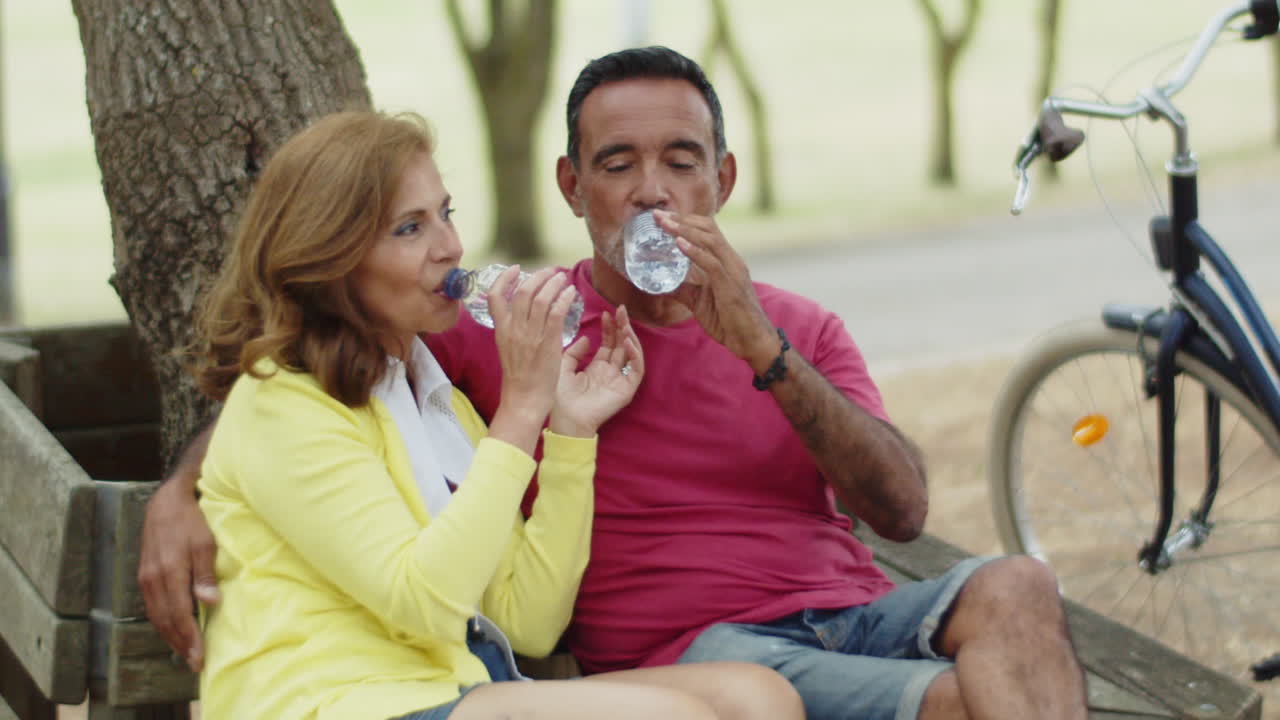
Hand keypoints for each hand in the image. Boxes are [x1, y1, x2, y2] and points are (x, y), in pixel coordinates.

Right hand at [138, 473, 219, 671]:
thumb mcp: (205, 543)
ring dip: (170, 636)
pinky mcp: (145, 575)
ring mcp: (146, 578)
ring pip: (156, 616)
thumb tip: (209, 602)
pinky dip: (163, 622)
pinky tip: (173, 630)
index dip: (189, 638)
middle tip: (194, 663)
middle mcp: (152, 579)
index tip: (199, 657)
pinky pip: (152, 606)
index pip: (179, 614)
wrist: (167, 500)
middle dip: (180, 644)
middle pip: (165, 620)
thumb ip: (205, 574)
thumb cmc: (191, 520)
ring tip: (185, 653)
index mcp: (168, 572)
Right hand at [486, 266, 578, 452]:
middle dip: (538, 276)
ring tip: (563, 278)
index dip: (505, 278)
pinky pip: (556, 313)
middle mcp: (513, 329)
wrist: (524, 400)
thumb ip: (514, 329)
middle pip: (523, 291)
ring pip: (541, 298)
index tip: (517, 269)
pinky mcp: (548, 343)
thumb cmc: (520, 378)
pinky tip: (571, 293)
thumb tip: (525, 313)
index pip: (496, 296)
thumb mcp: (509, 349)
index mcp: (501, 330)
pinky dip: (563, 299)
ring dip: (554, 284)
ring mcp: (530, 336)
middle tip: (550, 272)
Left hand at [550, 305, 644, 436]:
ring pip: (631, 354)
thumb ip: (575, 352)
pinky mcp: (626, 390)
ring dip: (630, 337)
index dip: (609, 328)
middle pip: (621, 345)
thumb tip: (587, 338)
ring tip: (625, 323)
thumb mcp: (564, 367)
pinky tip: (627, 342)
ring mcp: (620, 380)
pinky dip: (634, 355)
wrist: (565, 420)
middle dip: (622, 327)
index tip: (606, 313)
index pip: (608, 343)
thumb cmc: (561, 397)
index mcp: (597, 367)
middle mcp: (610, 372)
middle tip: (621, 310)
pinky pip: (636, 370)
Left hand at [658, 210, 778, 370]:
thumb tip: (659, 284)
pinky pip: (712, 263)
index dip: (684, 220)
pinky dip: (694, 251)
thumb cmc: (729, 321)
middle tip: (657, 215)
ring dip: (684, 230)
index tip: (662, 216)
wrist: (752, 341)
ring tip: (664, 224)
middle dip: (681, 219)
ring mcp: (733, 271)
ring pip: (710, 240)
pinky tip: (678, 244)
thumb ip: (682, 289)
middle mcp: (732, 260)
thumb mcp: (699, 301)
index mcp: (726, 260)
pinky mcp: (730, 286)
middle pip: (708, 228)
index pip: (707, 230)